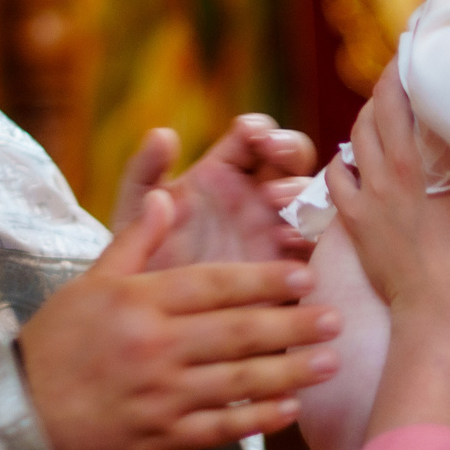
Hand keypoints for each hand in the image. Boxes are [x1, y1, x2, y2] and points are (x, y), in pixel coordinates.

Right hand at [16, 190, 341, 449]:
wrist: (21, 414)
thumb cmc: (59, 341)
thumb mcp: (92, 283)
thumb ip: (137, 240)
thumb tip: (170, 194)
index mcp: (140, 303)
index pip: (215, 286)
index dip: (265, 280)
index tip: (304, 275)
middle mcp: (155, 348)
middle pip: (238, 332)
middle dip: (293, 324)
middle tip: (335, 318)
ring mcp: (160, 396)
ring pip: (239, 381)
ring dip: (290, 372)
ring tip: (330, 362)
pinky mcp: (162, 438)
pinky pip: (221, 428)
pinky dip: (258, 419)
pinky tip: (291, 409)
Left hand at [114, 116, 317, 270]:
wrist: (153, 321)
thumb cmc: (143, 256)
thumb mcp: (136, 213)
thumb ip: (144, 171)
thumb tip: (161, 133)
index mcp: (227, 172)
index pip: (257, 137)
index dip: (259, 129)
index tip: (248, 133)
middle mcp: (258, 197)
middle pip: (294, 160)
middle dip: (289, 150)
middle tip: (272, 153)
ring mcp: (278, 231)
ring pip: (309, 199)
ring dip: (301, 193)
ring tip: (276, 201)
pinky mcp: (288, 269)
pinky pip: (313, 249)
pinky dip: (308, 239)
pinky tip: (286, 241)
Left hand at [331, 68, 449, 324]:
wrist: (441, 314)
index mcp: (417, 165)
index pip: (399, 100)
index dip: (400, 71)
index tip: (411, 50)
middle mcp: (384, 175)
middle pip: (372, 114)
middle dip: (384, 90)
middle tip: (401, 76)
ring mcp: (365, 200)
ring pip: (353, 142)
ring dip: (366, 121)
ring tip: (384, 111)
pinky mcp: (355, 225)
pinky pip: (338, 180)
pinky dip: (347, 161)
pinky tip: (358, 159)